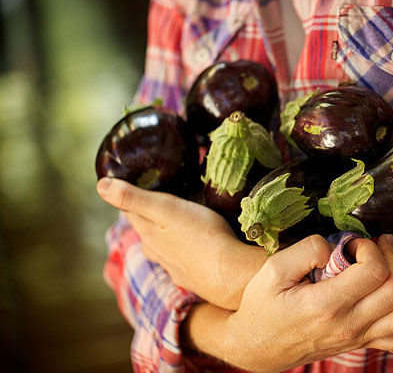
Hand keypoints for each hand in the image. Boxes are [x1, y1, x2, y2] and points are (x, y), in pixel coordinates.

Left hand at [97, 177, 266, 309]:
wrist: (228, 273)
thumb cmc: (200, 235)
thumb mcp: (165, 208)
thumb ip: (133, 198)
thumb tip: (100, 185)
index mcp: (147, 232)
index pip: (131, 211)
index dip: (132, 196)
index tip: (139, 181)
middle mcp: (156, 252)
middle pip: (146, 230)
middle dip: (150, 216)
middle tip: (163, 198)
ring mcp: (174, 266)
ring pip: (163, 247)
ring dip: (166, 235)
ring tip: (178, 221)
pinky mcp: (192, 276)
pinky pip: (182, 260)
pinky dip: (184, 251)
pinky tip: (194, 248)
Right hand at [184, 235, 392, 371]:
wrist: (257, 346)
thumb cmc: (263, 305)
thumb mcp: (271, 271)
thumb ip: (305, 251)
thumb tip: (336, 245)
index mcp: (326, 304)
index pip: (373, 271)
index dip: (372, 248)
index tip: (355, 243)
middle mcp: (349, 325)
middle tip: (385, 242)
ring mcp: (358, 338)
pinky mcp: (361, 343)